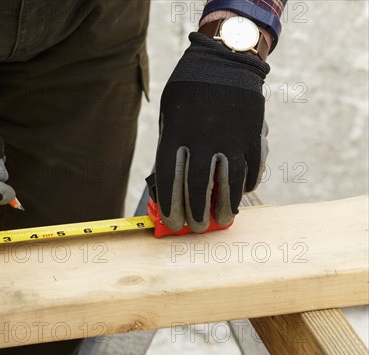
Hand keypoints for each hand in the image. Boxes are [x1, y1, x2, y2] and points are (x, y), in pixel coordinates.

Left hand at [150, 32, 269, 232]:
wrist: (224, 60)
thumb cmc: (188, 91)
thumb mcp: (169, 116)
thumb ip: (170, 149)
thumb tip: (167, 186)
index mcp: (176, 134)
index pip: (170, 180)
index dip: (171, 206)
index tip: (173, 223)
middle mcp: (204, 139)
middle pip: (199, 188)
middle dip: (197, 213)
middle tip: (197, 228)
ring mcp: (231, 138)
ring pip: (230, 184)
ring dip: (225, 206)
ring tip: (223, 220)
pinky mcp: (254, 135)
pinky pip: (252, 169)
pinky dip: (247, 185)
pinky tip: (241, 194)